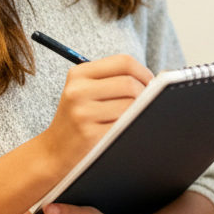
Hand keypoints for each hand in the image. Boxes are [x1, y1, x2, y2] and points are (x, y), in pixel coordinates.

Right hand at [39, 54, 153, 168]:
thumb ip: (116, 79)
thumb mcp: (86, 91)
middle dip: (145, 94)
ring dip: (138, 112)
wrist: (54, 151)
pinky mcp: (89, 134)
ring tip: (132, 116)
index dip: (143, 71)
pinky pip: (124, 125)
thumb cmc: (78, 118)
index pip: (123, 62)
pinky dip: (130, 126)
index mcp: (79, 74)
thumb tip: (159, 77)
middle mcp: (78, 90)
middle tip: (145, 103)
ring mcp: (82, 113)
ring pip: (130, 105)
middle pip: (129, 84)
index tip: (149, 83)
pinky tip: (124, 129)